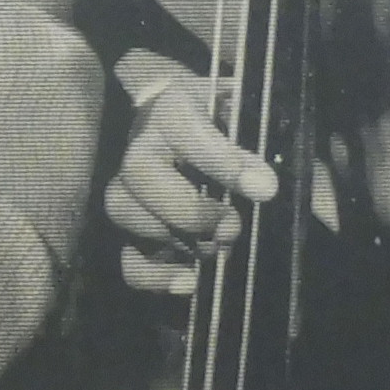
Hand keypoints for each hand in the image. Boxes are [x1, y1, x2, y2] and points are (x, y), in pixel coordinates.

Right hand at [107, 57, 281, 297]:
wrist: (193, 126)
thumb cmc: (232, 122)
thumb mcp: (252, 120)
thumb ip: (267, 146)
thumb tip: (266, 186)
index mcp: (174, 107)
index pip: (182, 124)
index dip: (218, 158)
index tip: (263, 188)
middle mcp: (141, 143)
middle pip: (138, 171)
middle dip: (188, 207)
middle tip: (232, 225)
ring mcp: (128, 185)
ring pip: (122, 209)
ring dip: (171, 236)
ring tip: (216, 248)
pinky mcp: (129, 227)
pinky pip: (125, 255)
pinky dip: (153, 275)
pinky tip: (189, 281)